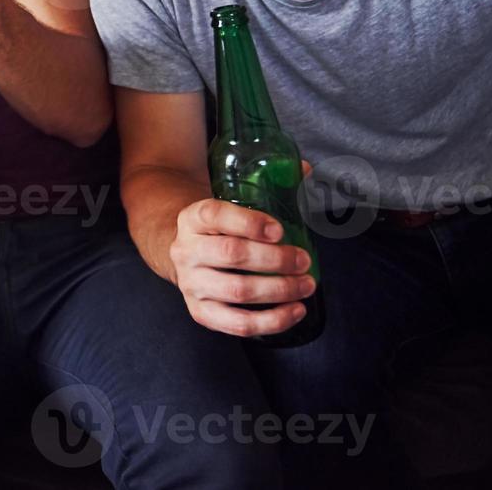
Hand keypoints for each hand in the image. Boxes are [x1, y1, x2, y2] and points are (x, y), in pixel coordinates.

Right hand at [169, 197, 315, 337]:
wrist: (184, 254)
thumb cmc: (219, 229)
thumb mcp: (229, 202)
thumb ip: (266, 185)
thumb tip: (306, 168)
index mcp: (192, 217)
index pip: (215, 215)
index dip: (249, 222)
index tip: (280, 229)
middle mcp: (186, 250)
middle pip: (232, 254)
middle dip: (276, 259)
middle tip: (304, 260)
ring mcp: (191, 284)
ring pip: (238, 291)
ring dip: (279, 290)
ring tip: (307, 285)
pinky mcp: (201, 312)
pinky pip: (237, 323)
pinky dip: (271, 321)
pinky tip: (296, 311)